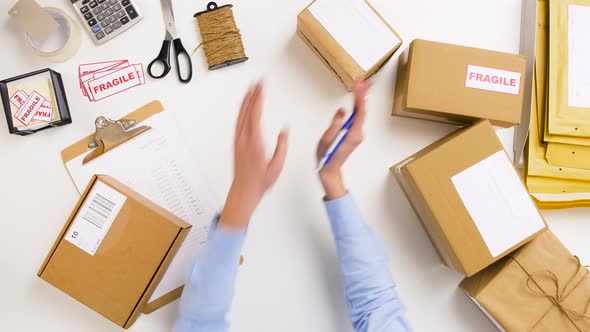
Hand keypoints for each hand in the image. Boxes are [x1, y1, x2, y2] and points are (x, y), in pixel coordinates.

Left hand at [220, 82, 288, 229]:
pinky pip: (238, 121)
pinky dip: (242, 110)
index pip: (255, 113)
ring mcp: (238, 140)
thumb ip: (281, 146)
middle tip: (258, 81)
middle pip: (247, 110)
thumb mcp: (277, 166)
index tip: (261, 85)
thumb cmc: (260, 182)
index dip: (258, 97)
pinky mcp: (236, 143)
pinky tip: (245, 106)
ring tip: (251, 89)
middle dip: (253, 94)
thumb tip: (284, 131)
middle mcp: (244, 139)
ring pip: (241, 115)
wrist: (243, 192)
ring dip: (246, 100)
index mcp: (255, 142)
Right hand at [317, 78, 370, 199]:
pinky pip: (358, 116)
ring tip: (362, 84)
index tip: (358, 83)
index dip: (359, 95)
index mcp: (353, 134)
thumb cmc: (326, 157)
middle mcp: (358, 133)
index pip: (359, 111)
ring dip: (361, 97)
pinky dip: (359, 105)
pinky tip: (358, 99)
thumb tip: (342, 110)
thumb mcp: (326, 140)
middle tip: (363, 78)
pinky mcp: (354, 133)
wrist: (330, 170)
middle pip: (363, 109)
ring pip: (362, 112)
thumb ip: (334, 125)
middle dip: (363, 93)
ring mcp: (357, 133)